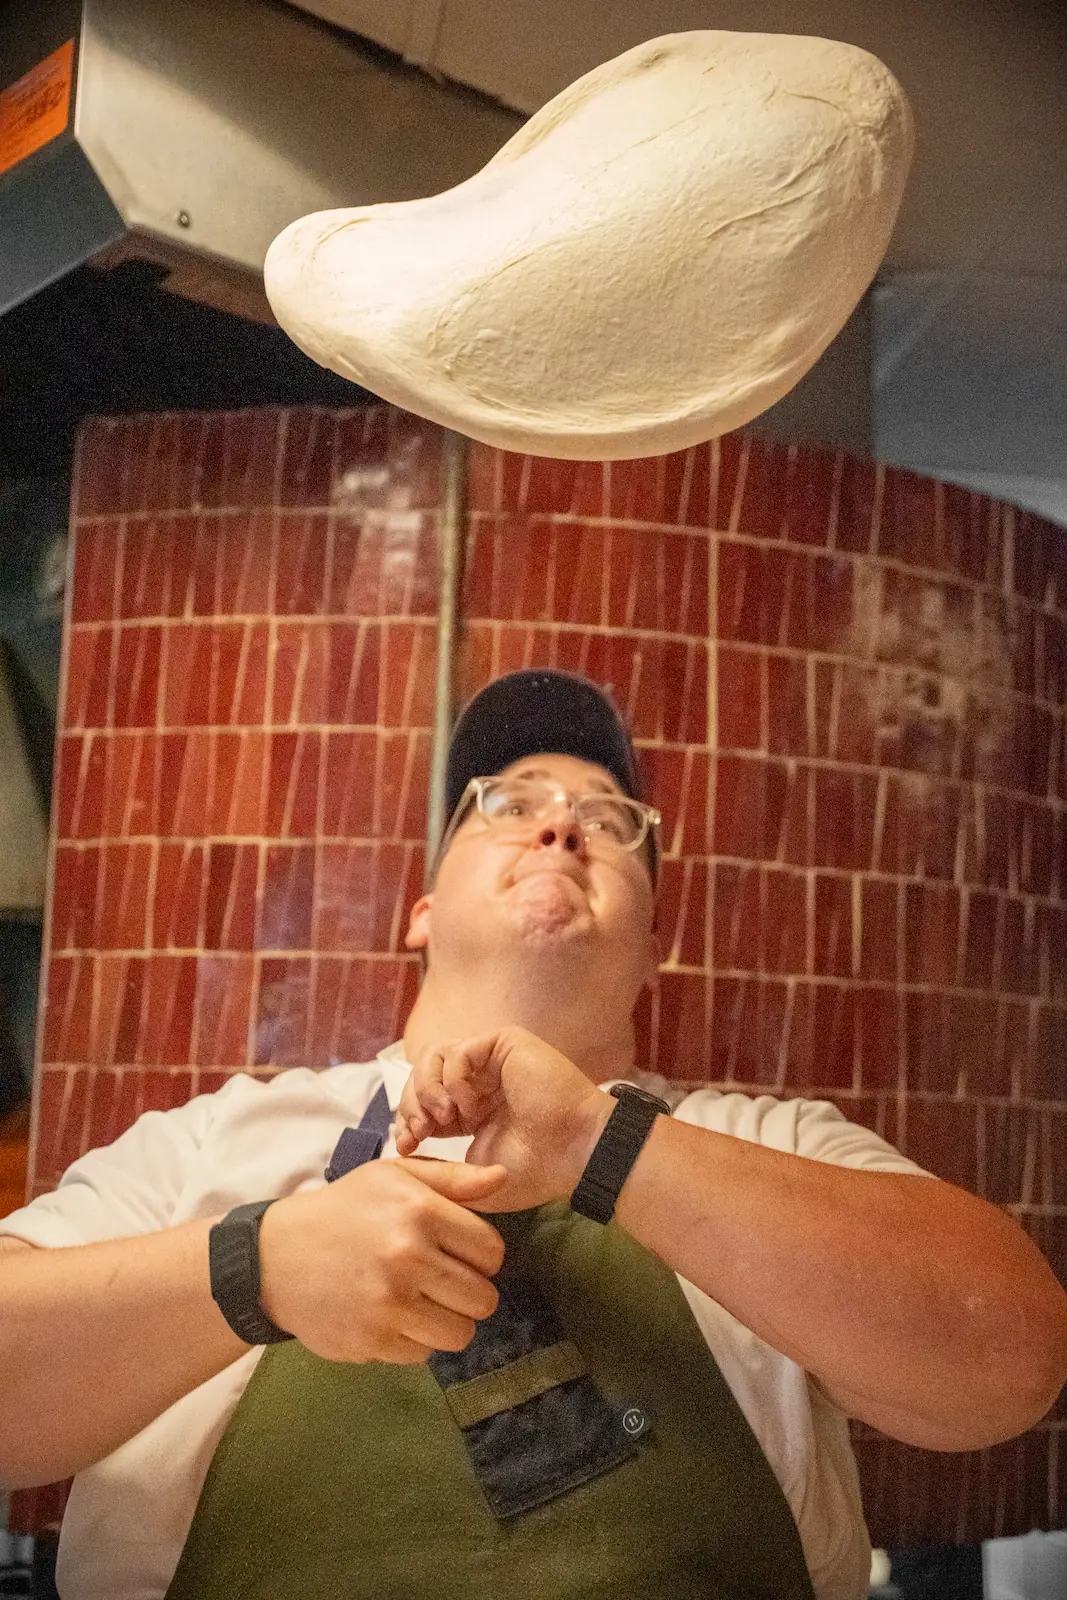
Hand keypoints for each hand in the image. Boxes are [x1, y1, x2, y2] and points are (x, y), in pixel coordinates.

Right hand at [258, 1157, 506, 1363]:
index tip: (458, 1254)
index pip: (492, 1251)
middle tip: (441, 1282)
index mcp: (420, 1211)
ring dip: (446, 1321)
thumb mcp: (393, 1176)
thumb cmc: (343, 1209)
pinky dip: (414, 1341)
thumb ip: (453, 1178)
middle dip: (469, 1293)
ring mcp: (389, 1303)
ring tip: (420, 1302)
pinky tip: (390, 1316)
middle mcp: (408, 1257)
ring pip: (460, 1334)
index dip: (482, 1256)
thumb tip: (503, 1177)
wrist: (275, 1256)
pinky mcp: (372, 1341)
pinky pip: (424, 1354)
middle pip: (483, 1299)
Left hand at [395, 1027, 613, 1209]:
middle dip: (412, 1104)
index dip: (408, 1119)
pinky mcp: (505, 1043)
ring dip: (429, 1088)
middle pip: (422, 1074)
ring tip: (444, 1117)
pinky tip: (468, 1105)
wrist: (575, 1153)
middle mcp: (481, 1081)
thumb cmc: (535, 1170)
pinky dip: (453, 1078)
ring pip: (434, 1056)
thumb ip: (439, 1166)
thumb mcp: (473, 1176)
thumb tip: (403, 1156)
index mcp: (474, 1109)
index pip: (424, 1100)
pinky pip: (458, 1049)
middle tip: (420, 1131)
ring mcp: (493, 1061)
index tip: (408, 1146)